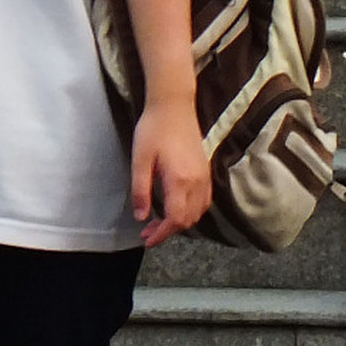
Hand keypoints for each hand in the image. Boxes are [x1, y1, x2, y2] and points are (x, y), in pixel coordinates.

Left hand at [129, 95, 211, 246]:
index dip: (162, 234)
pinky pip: (203, 201)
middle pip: (188, 220)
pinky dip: (190, 212)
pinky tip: (175, 208)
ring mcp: (204, 177)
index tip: (147, 240)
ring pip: (197, 212)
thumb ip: (141, 189)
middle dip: (168, 231)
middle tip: (147, 231)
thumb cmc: (153, 129)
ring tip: (157, 222)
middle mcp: (197, 182)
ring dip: (180, 222)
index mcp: (180, 180)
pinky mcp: (206, 171)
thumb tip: (141, 217)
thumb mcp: (140, 159)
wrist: (173, 106)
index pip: (176, 219)